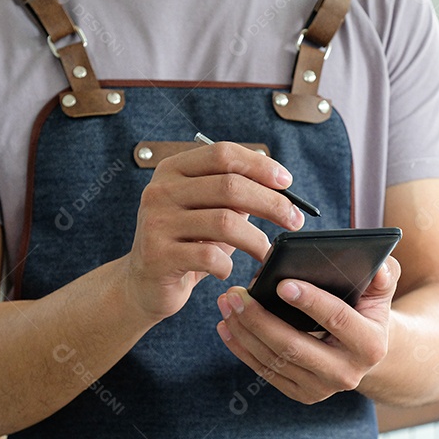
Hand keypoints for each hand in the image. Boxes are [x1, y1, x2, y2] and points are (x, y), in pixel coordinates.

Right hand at [123, 142, 305, 321]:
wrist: (144, 285)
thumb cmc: (187, 244)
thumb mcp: (208, 212)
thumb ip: (235, 194)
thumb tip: (279, 184)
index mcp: (173, 170)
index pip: (222, 153)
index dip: (259, 165)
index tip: (287, 183)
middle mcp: (160, 190)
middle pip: (230, 186)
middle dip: (271, 203)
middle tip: (294, 220)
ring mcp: (156, 222)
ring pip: (225, 222)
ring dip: (256, 240)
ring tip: (265, 253)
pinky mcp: (157, 256)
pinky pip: (210, 257)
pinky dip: (228, 266)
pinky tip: (227, 271)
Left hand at [215, 256, 400, 403]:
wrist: (365, 353)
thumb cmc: (367, 311)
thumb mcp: (380, 292)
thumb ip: (384, 275)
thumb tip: (379, 266)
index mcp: (370, 345)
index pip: (337, 319)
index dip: (310, 302)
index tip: (282, 283)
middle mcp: (346, 374)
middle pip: (294, 347)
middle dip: (260, 319)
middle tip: (235, 293)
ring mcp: (321, 389)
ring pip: (274, 359)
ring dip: (244, 330)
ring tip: (227, 303)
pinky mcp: (301, 394)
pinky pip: (265, 371)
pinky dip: (241, 348)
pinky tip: (227, 326)